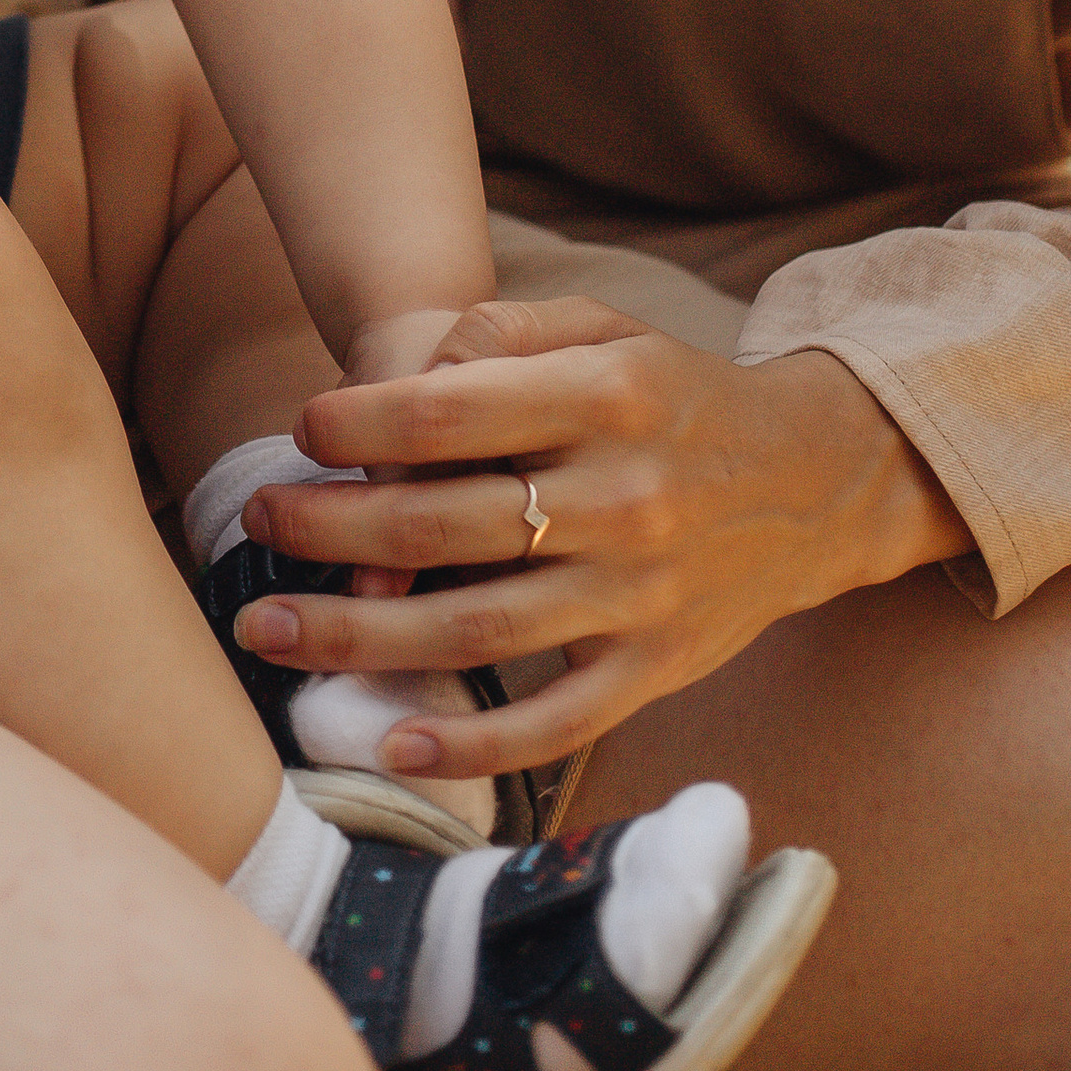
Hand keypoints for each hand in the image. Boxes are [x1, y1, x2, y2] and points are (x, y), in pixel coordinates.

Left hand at [225, 295, 972, 777]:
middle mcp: (624, 499)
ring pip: (477, 627)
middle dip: (329, 525)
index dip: (360, 422)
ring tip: (270, 627)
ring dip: (359, 633)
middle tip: (256, 520)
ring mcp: (640, 595)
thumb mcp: (606, 325)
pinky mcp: (657, 669)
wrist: (813, 481)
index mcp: (607, 396)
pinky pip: (556, 722)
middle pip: (445, 522)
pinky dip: (472, 745)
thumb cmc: (675, 394)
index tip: (301, 430)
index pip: (453, 411)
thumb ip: (502, 330)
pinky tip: (391, 744)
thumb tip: (412, 377)